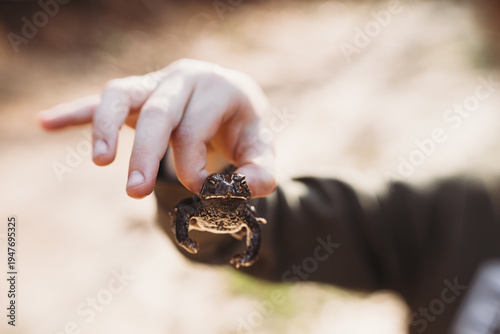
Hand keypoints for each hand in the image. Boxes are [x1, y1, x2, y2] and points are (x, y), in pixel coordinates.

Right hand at [38, 59, 275, 198]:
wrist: (230, 101)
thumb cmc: (242, 127)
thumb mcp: (260, 148)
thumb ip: (261, 170)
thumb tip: (250, 188)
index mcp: (218, 88)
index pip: (195, 128)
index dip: (193, 165)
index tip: (200, 191)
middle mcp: (184, 78)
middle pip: (159, 112)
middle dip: (146, 153)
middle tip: (136, 192)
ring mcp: (156, 83)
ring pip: (122, 93)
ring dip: (105, 126)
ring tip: (101, 162)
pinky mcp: (137, 94)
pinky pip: (102, 100)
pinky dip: (75, 110)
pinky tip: (46, 122)